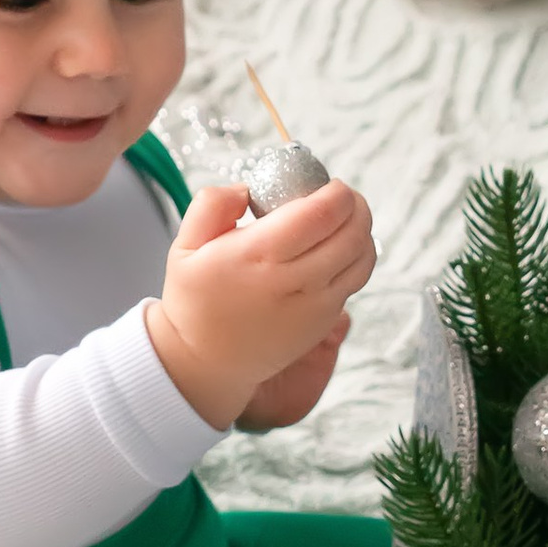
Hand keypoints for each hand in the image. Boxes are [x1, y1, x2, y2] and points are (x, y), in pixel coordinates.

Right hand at [148, 177, 375, 428]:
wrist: (206, 362)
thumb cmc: (195, 299)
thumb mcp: (184, 245)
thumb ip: (213, 204)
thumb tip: (248, 188)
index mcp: (256, 256)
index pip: (320, 214)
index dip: (337, 193)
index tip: (329, 184)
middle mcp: (291, 281)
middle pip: (351, 234)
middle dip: (356, 206)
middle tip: (343, 197)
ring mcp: (313, 306)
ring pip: (362, 258)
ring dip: (363, 231)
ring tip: (347, 219)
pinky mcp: (323, 322)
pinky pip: (355, 281)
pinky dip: (358, 258)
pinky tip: (340, 248)